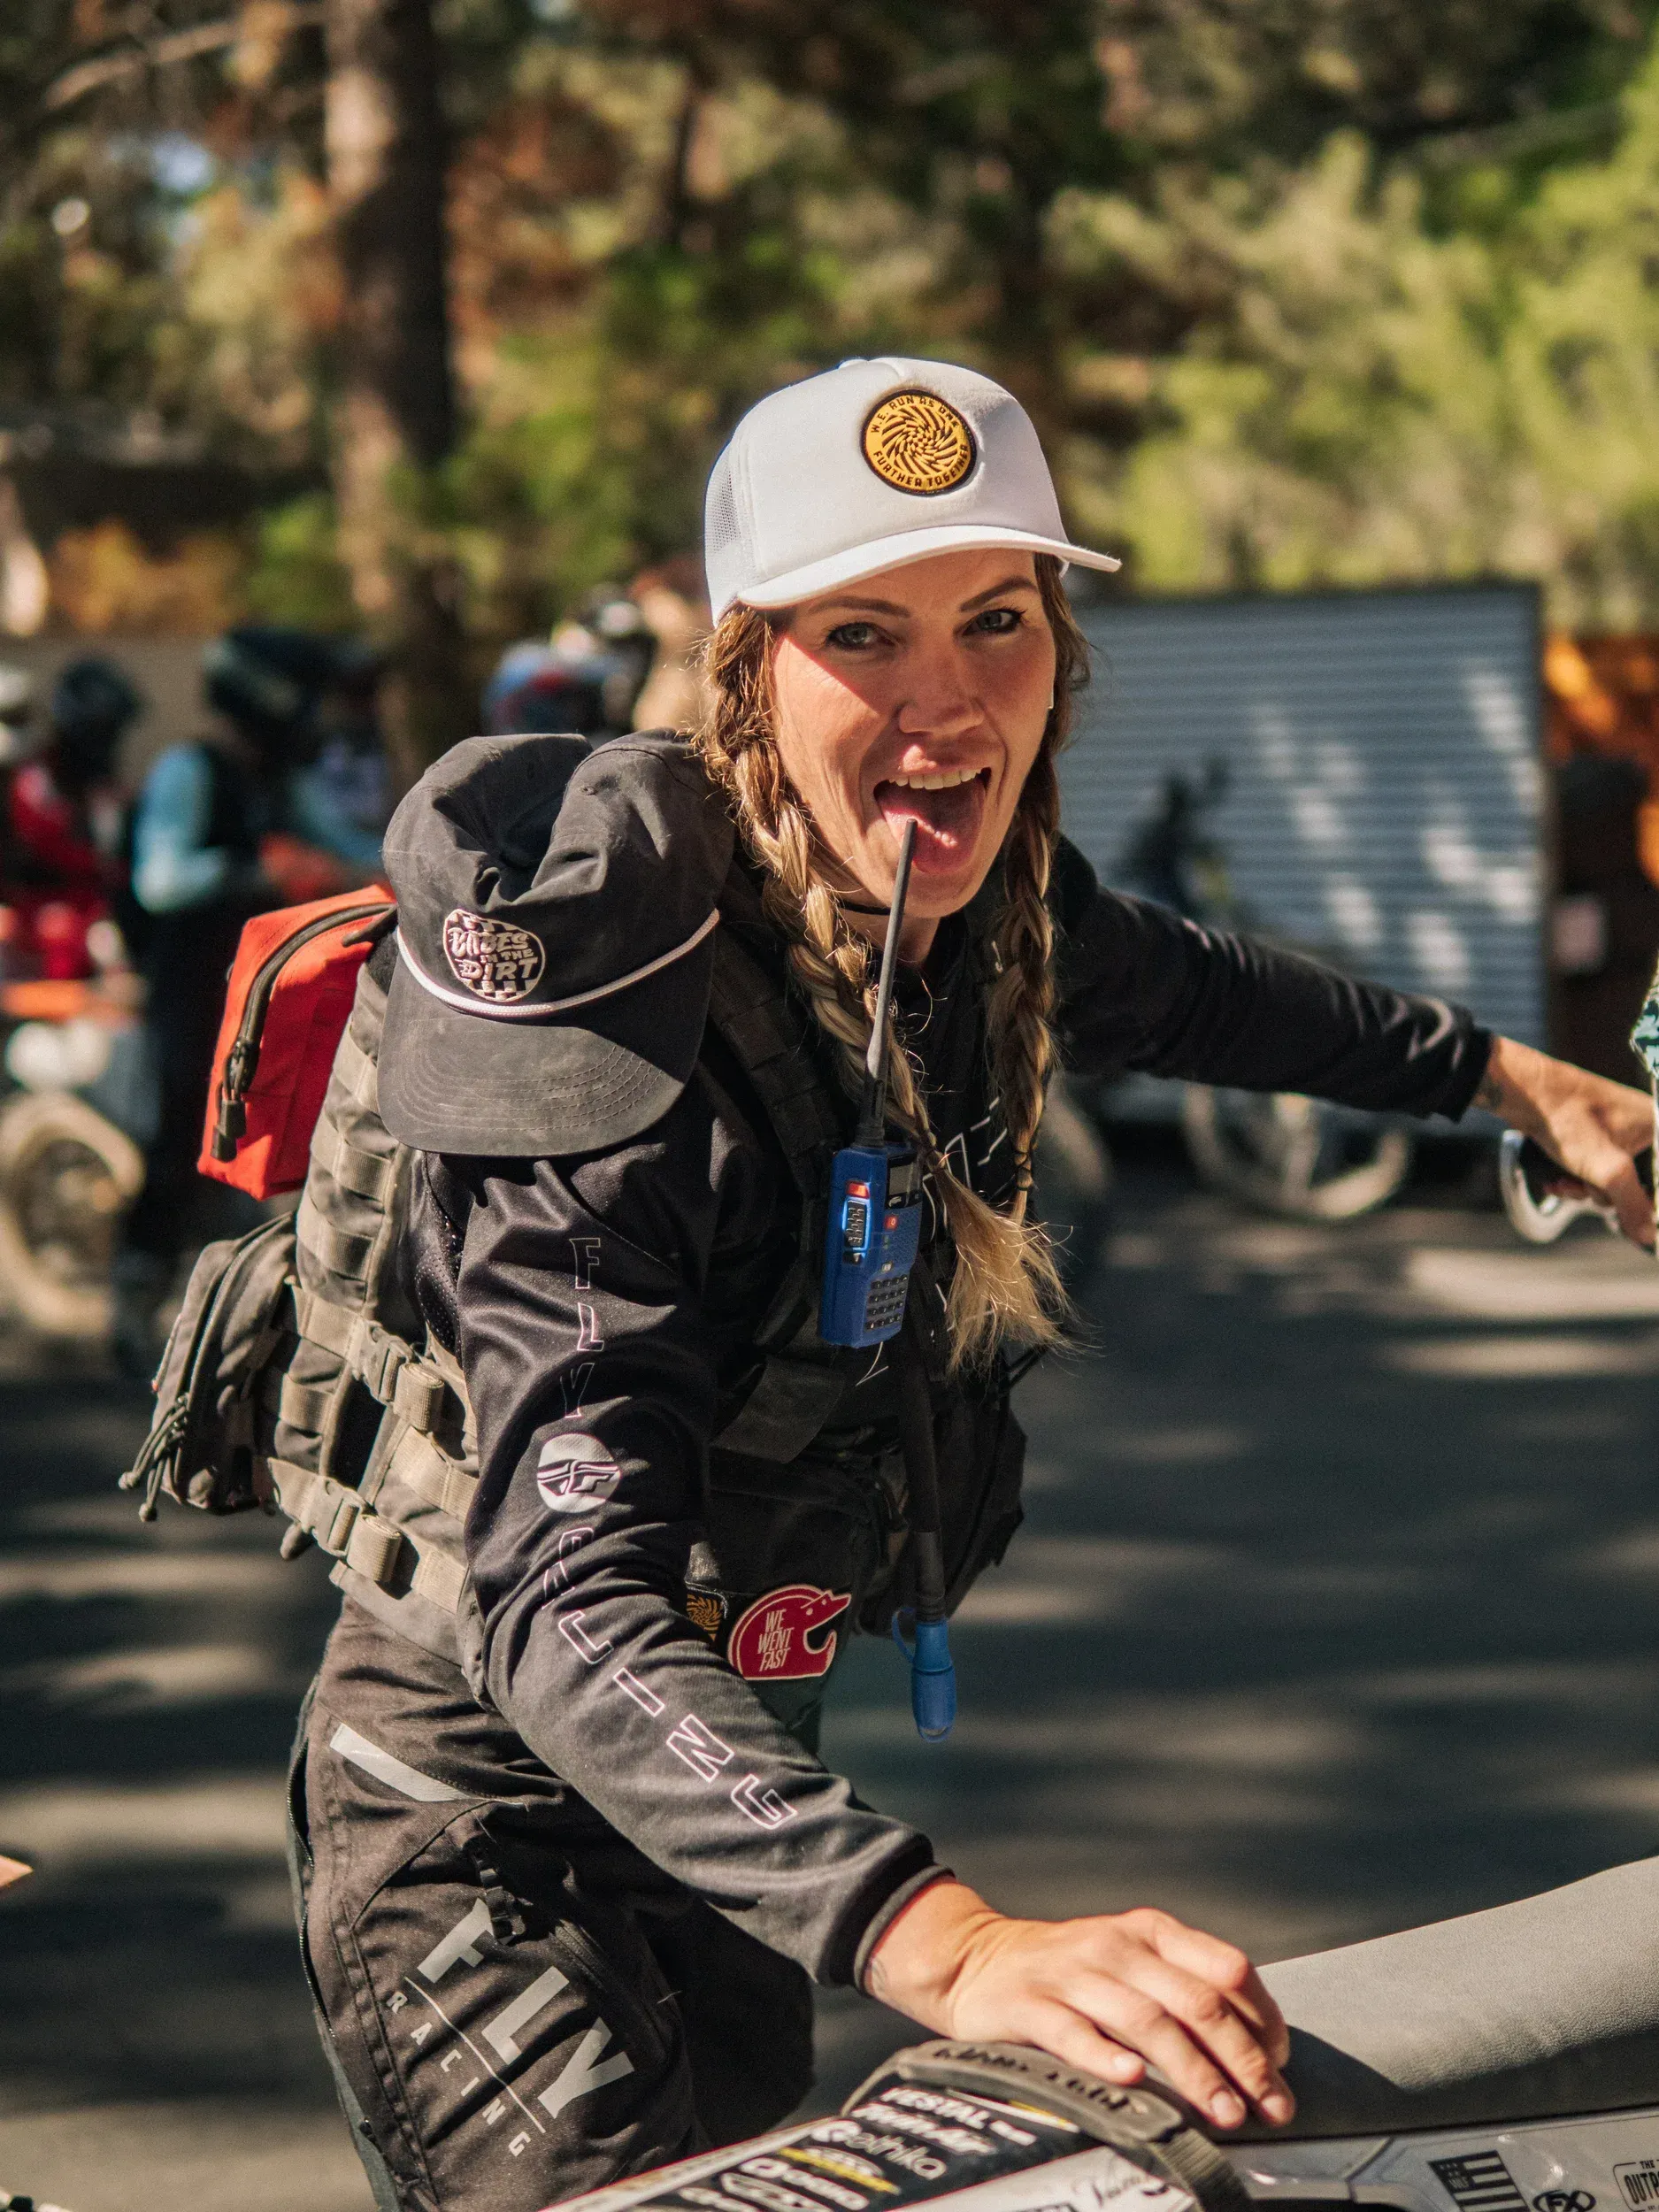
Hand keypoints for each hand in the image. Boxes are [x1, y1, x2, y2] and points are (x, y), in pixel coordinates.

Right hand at [865, 1877, 1293, 2129]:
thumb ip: (1185, 1989)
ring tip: (1223, 2111)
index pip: (1227, 1969)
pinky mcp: (1030, 2004)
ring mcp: (1072, 1973)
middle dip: (1242, 2059)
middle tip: (1269, 2104)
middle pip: (1196, 2001)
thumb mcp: (1131, 1961)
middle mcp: (1116, 1946)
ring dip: (1193, 2071)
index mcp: (1150, 1932)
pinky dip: (1106, 2055)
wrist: (975, 1958)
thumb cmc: (1070, 1970)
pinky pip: (1073, 2031)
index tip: (1281, 2066)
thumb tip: (1259, 2046)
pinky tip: (1132, 2079)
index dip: (1263, 2020)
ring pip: (1146, 2021)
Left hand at [1478, 1036, 1653, 1247]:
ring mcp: (1618, 1131)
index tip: (1633, 1217)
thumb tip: (1647, 1236)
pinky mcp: (1594, 1136)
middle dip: (1607, 1194)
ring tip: (1566, 1181)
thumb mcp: (1608, 1169)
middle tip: (1587, 1188)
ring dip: (1586, 1188)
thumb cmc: (1571, 1119)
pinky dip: (1576, 1179)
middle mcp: (1645, 1127)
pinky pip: (1594, 1168)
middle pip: (1639, 1182)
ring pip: (1612, 1178)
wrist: (1525, 1092)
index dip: (1648, 1202)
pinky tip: (1557, 1179)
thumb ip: (1632, 1205)